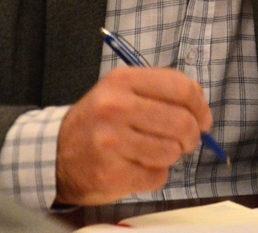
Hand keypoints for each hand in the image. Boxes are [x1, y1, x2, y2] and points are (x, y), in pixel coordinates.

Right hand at [55, 66, 212, 204]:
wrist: (53, 154)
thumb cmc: (98, 121)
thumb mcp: (122, 91)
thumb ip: (161, 91)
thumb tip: (201, 106)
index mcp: (123, 81)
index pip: (182, 89)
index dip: (200, 106)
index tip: (204, 119)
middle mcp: (115, 108)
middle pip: (182, 123)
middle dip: (192, 136)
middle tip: (187, 141)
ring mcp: (111, 142)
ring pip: (172, 151)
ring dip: (171, 156)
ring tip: (154, 152)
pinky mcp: (111, 174)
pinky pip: (157, 176)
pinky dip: (155, 175)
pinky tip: (138, 167)